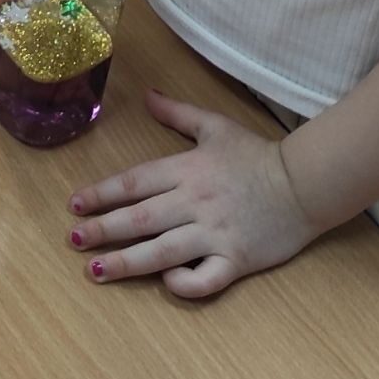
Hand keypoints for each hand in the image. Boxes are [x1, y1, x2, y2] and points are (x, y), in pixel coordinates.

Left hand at [69, 92, 322, 295]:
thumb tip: (146, 95)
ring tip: (95, 271)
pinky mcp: (237, 260)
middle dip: (102, 230)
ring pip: (162, 252)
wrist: (306, 183)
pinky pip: (206, 279)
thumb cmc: (257, 155)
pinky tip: (165, 283)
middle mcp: (194, 203)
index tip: (74, 204)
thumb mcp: (215, 126)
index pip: (134, 183)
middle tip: (73, 240)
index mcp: (186, 170)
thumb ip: (177, 113)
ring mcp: (215, 234)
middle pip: (139, 219)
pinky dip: (185, 284)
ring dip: (126, 263)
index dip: (101, 193)